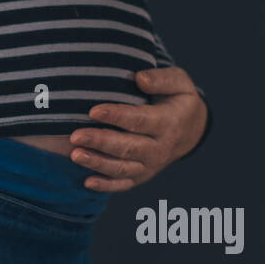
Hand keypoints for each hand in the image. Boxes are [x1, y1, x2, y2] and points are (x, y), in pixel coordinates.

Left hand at [68, 67, 208, 191]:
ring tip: (75, 155)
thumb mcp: (180, 83)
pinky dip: (105, 186)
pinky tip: (87, 182)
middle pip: (127, 147)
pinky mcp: (140, 177)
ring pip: (122, 168)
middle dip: (100, 142)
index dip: (116, 116)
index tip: (93, 111)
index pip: (140, 120)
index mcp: (168, 123)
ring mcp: (150, 165)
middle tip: (75, 136)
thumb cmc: (177, 101)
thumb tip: (139, 78)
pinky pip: (122, 184)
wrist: (189, 132)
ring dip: (97, 163)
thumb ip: (162, 79)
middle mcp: (159, 148)